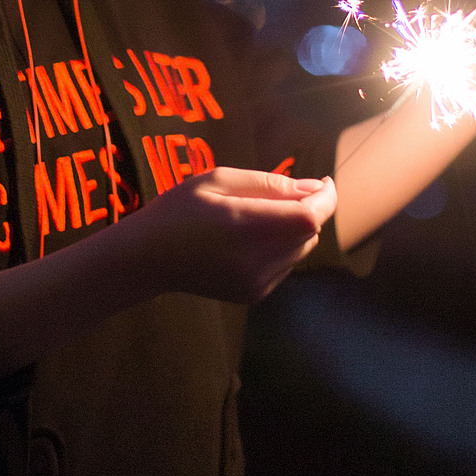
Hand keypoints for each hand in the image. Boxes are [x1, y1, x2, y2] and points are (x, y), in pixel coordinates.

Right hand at [133, 166, 337, 304]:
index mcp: (246, 227)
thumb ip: (269, 184)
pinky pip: (285, 266)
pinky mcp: (254, 295)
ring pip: (300, 251)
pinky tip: (249, 239)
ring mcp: (256, 283)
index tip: (324, 181)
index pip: (309, 217)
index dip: (326, 198)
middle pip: (309, 233)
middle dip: (307, 210)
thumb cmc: (180, 208)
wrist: (149, 257)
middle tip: (281, 193)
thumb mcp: (218, 179)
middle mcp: (256, 261)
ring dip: (294, 230)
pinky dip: (280, 248)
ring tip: (259, 215)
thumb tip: (313, 188)